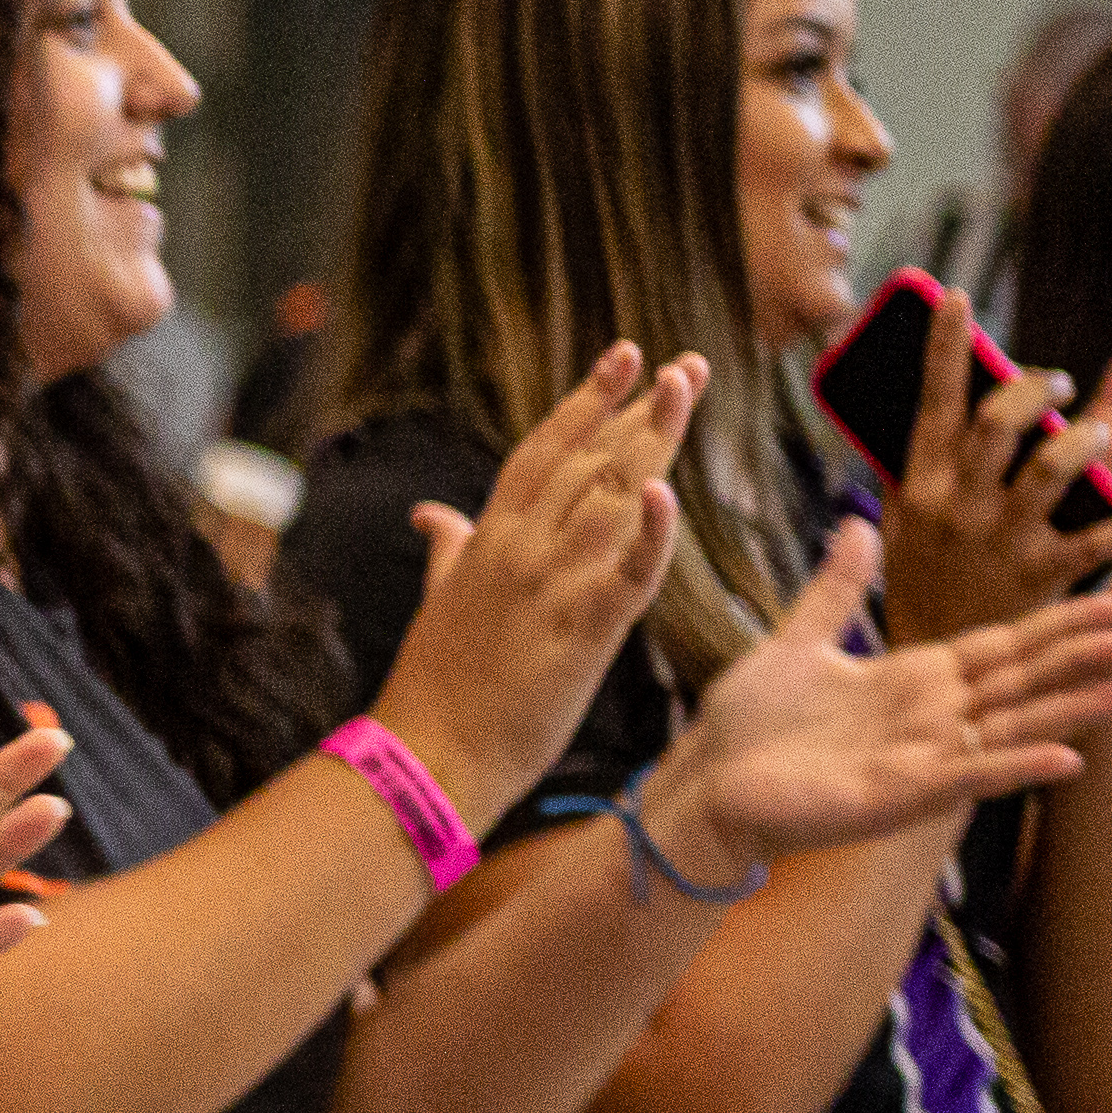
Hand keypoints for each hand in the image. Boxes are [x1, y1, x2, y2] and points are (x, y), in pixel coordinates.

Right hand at [370, 346, 706, 826]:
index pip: (543, 451)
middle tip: (682, 364)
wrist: (426, 756)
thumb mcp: (439, 602)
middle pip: (587, 460)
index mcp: (488, 540)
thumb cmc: (434, 688)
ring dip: (653, 439)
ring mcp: (547, 585)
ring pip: (610, 496)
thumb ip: (446, 550)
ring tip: (686, 389)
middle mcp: (518, 549)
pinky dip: (651, 533)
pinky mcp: (578, 632)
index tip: (624, 357)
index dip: (585, 402)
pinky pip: (625, 574)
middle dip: (635, 407)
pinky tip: (667, 493)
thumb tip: (431, 515)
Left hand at [653, 526, 1111, 875]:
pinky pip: (968, 776)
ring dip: (1070, 713)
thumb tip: (859, 524)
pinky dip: (1015, 766)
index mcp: (911, 678)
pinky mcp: (898, 794)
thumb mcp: (798, 642)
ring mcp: (920, 758)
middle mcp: (929, 718)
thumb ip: (836, 589)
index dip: (1055, 624)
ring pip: (1010, 728)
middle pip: (1020, 682)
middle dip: (1078, 659)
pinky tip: (1067, 758)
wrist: (704, 781)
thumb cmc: (748, 723)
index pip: (1001, 645)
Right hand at [880, 290, 1111, 641]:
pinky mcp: (1042, 576)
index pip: (932, 402)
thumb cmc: (922, 581)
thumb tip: (933, 406)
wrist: (933, 660)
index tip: (957, 297)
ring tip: (1097, 428)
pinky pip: (1096, 540)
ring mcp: (1002, 541)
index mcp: (922, 486)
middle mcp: (960, 507)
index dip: (945, 347)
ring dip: (1080, 441)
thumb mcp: (905, 522)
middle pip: (995, 425)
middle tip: (1057, 379)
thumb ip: (924, 468)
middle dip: (1030, 388)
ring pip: (1049, 470)